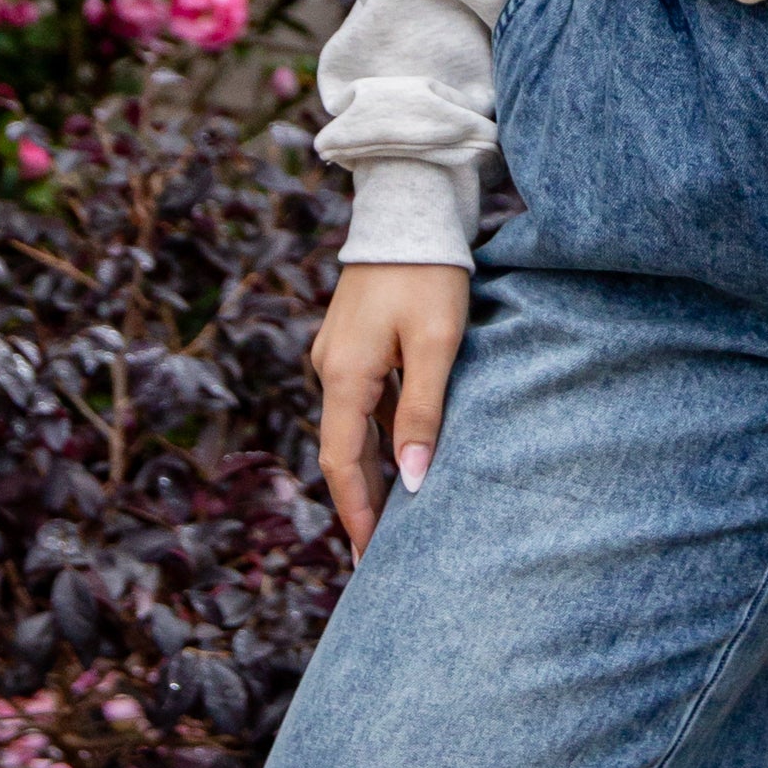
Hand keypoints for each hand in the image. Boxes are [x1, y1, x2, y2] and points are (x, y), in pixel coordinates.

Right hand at [309, 261, 472, 555]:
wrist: (408, 209)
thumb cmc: (430, 275)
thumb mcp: (436, 345)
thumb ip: (424, 413)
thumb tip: (412, 482)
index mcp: (345, 375)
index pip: (343, 462)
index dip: (357, 513)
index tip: (369, 558)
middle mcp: (331, 368)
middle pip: (343, 451)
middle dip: (362, 502)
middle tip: (381, 554)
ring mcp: (338, 354)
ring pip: (352, 428)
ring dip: (370, 471)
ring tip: (395, 518)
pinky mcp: (352, 342)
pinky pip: (361, 403)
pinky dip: (376, 436)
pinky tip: (400, 457)